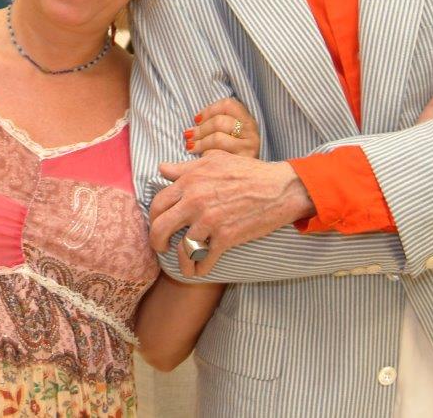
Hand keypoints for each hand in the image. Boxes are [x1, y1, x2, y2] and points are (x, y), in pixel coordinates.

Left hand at [149, 152, 313, 277]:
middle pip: (160, 227)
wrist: (279, 189)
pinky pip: (203, 260)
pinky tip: (199, 271)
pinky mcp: (225, 238)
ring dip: (180, 262)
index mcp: (190, 181)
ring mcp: (209, 221)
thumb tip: (162, 169)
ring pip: (181, 249)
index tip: (157, 224)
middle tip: (162, 247)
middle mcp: (195, 202)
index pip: (157, 203)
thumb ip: (185, 167)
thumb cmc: (248, 171)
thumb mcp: (214, 160)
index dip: (153, 217)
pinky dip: (199, 270)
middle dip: (156, 242)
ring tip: (184, 264)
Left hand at [184, 97, 259, 157]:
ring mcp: (248, 148)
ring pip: (217, 138)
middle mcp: (251, 132)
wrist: (252, 179)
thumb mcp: (231, 134)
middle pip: (219, 121)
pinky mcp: (242, 163)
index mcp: (247, 120)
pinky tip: (203, 158)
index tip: (197, 119)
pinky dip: (206, 155)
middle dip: (200, 129)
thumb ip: (217, 122)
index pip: (228, 105)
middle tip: (189, 135)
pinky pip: (218, 155)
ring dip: (200, 143)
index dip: (209, 110)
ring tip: (191, 146)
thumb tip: (195, 120)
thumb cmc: (233, 153)